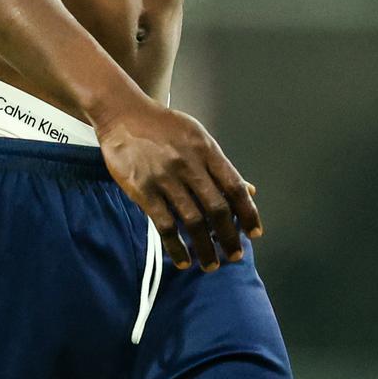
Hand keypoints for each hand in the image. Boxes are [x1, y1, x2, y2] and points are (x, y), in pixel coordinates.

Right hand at [95, 97, 261, 271]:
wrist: (123, 113)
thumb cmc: (163, 126)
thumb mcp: (197, 136)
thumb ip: (221, 166)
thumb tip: (249, 191)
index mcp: (206, 150)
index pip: (234, 186)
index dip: (248, 213)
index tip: (254, 234)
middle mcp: (189, 164)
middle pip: (217, 208)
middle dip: (229, 237)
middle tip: (235, 256)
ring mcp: (165, 178)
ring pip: (193, 221)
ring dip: (205, 248)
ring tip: (211, 264)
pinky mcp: (143, 189)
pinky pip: (165, 225)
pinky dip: (176, 247)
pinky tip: (183, 260)